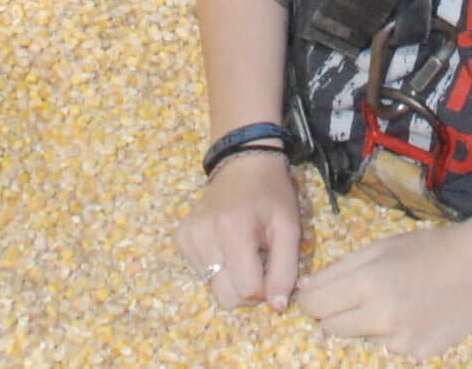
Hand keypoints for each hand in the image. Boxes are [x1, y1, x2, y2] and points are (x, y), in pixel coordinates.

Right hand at [178, 152, 300, 311]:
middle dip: (249, 289)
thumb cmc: (272, 195)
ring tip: (244, 248)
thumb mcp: (289, 227)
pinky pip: (202, 273)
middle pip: (227, 297)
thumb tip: (277, 307)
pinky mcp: (181, 238)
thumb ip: (286, 270)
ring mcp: (188, 237)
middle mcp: (204, 235)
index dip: (266, 288)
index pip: (248, 290)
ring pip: (214, 288)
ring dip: (234, 277)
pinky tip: (227, 243)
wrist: (244, 163)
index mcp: (234, 230)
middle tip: (260, 260)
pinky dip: (219, 267)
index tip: (273, 267)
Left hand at [295, 209, 471, 358]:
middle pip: (331, 328)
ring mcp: (400, 340)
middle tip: (359, 297)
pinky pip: (389, 348)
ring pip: (361, 339)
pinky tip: (415, 315)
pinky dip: (395, 334)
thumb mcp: (381, 247)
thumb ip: (338, 269)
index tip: (318, 297)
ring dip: (368, 325)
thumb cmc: (428, 248)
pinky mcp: (417, 354)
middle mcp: (381, 316)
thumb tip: (304, 288)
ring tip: (396, 301)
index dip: (312, 301)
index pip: (315, 306)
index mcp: (368, 282)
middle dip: (336, 314)